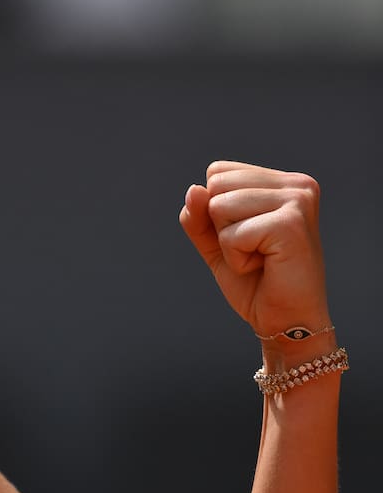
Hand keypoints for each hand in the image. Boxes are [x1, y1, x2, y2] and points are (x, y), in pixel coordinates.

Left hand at [179, 160, 329, 337]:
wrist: (284, 320)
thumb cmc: (255, 281)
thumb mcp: (215, 242)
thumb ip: (198, 215)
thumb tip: (194, 190)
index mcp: (281, 182)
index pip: (217, 172)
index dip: (214, 211)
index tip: (246, 236)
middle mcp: (296, 184)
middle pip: (215, 185)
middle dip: (220, 226)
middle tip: (253, 250)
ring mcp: (298, 201)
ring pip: (219, 206)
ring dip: (228, 244)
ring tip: (260, 258)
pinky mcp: (292, 224)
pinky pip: (232, 235)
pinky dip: (236, 258)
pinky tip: (265, 266)